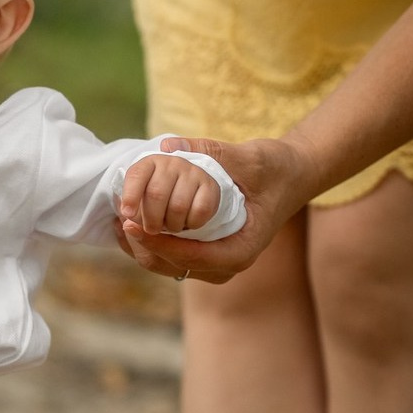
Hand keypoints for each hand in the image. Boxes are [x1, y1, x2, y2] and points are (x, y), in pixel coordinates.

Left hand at [119, 135, 316, 282]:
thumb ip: (213, 153)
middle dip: (142, 245)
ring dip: (140, 246)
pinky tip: (130, 223)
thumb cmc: (277, 169)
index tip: (133, 224)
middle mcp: (227, 265)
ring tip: (120, 220)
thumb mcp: (251, 158)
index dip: (158, 243)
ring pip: (165, 265)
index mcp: (241, 250)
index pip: (191, 256)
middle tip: (120, 220)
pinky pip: (169, 257)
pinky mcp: (206, 257)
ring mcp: (215, 265)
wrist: (293, 177)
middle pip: (171, 265)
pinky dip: (148, 243)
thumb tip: (168, 146)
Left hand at [119, 154, 220, 234]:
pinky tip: (188, 223)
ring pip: (178, 206)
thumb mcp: (140, 201)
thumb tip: (129, 227)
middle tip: (152, 229)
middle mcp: (172, 162)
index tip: (127, 214)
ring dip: (172, 225)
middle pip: (156, 193)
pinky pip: (200, 210)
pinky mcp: (211, 185)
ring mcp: (193, 172)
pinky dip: (192, 224)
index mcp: (150, 163)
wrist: (192, 191)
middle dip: (151, 219)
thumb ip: (132, 213)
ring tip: (170, 226)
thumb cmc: (159, 199)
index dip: (130, 195)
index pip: (136, 174)